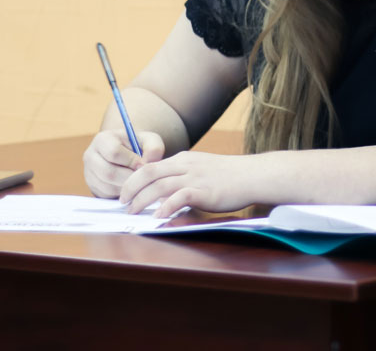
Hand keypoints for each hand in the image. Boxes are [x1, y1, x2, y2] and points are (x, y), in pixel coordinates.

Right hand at [83, 129, 163, 197]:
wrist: (129, 155)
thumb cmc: (140, 147)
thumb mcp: (150, 141)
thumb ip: (153, 148)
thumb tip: (146, 163)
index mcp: (103, 139)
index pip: (114, 152)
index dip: (131, 161)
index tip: (144, 165)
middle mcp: (90, 156)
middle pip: (108, 172)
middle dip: (129, 178)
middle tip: (143, 179)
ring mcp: (89, 173)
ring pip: (107, 186)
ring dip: (126, 188)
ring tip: (138, 182)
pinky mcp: (92, 187)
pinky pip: (106, 195)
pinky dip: (121, 194)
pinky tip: (131, 187)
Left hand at [118, 151, 257, 217]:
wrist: (254, 175)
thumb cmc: (231, 176)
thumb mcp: (203, 169)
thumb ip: (185, 176)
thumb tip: (166, 192)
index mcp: (184, 159)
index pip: (150, 166)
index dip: (134, 179)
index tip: (126, 193)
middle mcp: (186, 165)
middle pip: (148, 172)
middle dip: (130, 188)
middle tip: (122, 202)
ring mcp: (195, 177)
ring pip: (158, 185)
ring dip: (141, 200)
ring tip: (133, 212)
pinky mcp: (204, 191)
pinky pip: (178, 197)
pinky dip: (165, 207)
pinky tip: (157, 217)